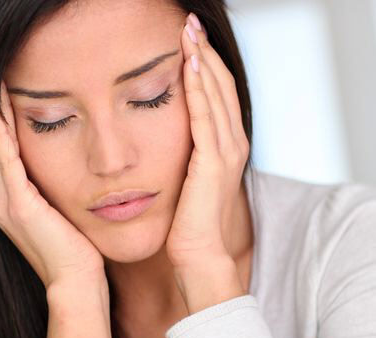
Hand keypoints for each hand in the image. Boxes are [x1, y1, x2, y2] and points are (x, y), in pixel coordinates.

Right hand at [0, 81, 104, 288]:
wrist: (76, 280)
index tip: (4, 91)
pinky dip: (1, 134)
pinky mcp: (20, 206)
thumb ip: (41, 187)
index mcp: (1, 200)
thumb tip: (51, 163)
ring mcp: (3, 204)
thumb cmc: (71, 246)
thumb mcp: (52, 209)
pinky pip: (7, 161)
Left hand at [165, 14, 249, 306]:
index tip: (189, 41)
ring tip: (190, 34)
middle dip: (206, 53)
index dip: (206, 65)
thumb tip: (165, 137)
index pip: (217, 95)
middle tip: (190, 25)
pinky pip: (205, 118)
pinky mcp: (212, 163)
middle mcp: (230, 143)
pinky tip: (190, 67)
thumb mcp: (189, 178)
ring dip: (203, 62)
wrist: (198, 253)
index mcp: (224, 146)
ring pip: (216, 95)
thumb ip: (185, 154)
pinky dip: (200, 90)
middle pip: (220, 86)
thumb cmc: (190, 220)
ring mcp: (225, 152)